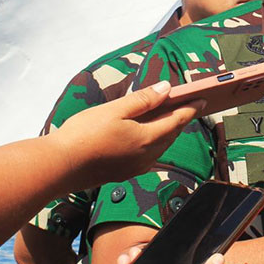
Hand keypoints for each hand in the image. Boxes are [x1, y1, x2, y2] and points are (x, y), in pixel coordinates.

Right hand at [48, 81, 203, 189]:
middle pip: (170, 135)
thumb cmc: (84, 134)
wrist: (59, 167)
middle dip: (180, 120)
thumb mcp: (115, 109)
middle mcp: (145, 157)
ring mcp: (134, 168)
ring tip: (169, 117)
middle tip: (189, 106)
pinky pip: (147, 156)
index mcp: (146, 139)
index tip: (203, 99)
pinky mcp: (123, 174)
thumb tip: (167, 89)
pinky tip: (146, 136)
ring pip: (159, 147)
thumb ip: (143, 100)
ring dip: (167, 132)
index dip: (190, 109)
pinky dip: (153, 143)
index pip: (176, 121)